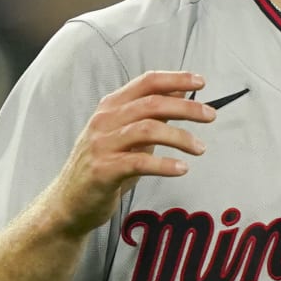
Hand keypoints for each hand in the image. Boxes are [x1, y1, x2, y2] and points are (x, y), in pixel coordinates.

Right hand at [52, 71, 213, 236]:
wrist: (70, 202)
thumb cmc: (105, 166)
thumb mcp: (127, 135)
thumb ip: (151, 115)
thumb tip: (182, 92)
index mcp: (110, 107)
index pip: (146, 82)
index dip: (176, 78)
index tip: (202, 81)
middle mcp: (104, 121)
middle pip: (151, 103)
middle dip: (186, 107)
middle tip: (211, 115)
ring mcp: (101, 145)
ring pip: (147, 129)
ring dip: (180, 137)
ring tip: (200, 148)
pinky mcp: (103, 170)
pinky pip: (139, 162)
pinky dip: (164, 164)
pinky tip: (182, 169)